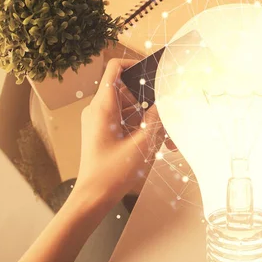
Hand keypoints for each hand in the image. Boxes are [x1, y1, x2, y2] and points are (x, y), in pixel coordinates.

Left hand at [74, 58, 164, 207]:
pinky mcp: (104, 132)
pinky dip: (140, 129)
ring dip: (149, 120)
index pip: (114, 69)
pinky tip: (157, 144)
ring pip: (129, 109)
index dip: (134, 64)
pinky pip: (125, 122)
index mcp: (103, 107)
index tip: (153, 73)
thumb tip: (166, 102)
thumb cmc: (112, 173)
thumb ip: (156, 119)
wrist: (92, 197)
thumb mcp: (141, 144)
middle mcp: (98, 110)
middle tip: (168, 116)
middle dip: (150, 102)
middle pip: (128, 91)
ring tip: (166, 139)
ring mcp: (100, 121)